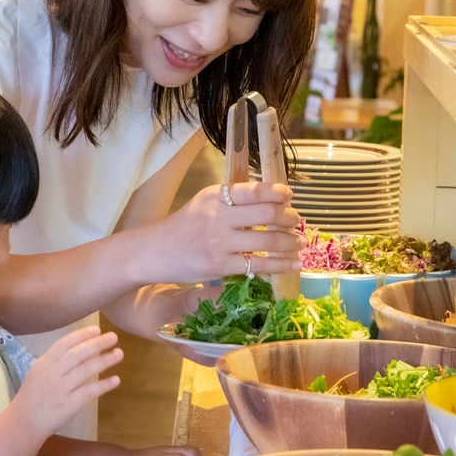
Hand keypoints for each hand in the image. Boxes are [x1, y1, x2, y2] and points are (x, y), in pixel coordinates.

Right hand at [12, 326, 121, 437]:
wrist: (25, 421)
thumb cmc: (34, 394)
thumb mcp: (39, 371)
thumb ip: (57, 360)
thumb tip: (80, 346)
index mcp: (46, 362)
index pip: (65, 343)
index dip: (82, 335)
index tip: (97, 329)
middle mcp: (54, 373)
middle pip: (77, 354)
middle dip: (97, 344)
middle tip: (113, 337)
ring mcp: (62, 389)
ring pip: (85, 370)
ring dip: (104, 361)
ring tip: (119, 353)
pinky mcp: (69, 404)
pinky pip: (89, 392)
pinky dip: (103, 385)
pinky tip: (116, 380)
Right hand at [140, 182, 303, 283]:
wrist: (154, 252)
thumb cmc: (182, 227)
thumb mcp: (203, 203)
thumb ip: (231, 201)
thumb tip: (269, 201)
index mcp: (215, 196)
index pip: (253, 190)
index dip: (277, 192)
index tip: (289, 196)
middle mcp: (219, 216)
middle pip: (266, 213)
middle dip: (289, 218)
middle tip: (297, 222)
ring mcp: (220, 242)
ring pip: (267, 240)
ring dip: (290, 241)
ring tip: (300, 242)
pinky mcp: (221, 265)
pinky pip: (259, 264)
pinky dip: (281, 264)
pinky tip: (293, 264)